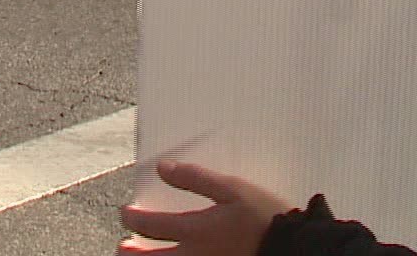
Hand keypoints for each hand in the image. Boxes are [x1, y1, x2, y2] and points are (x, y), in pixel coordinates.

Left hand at [119, 160, 291, 255]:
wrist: (293, 249)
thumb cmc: (266, 218)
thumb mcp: (233, 190)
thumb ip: (196, 178)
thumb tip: (163, 169)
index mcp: (196, 231)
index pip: (148, 226)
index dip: (131, 217)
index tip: (127, 211)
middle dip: (129, 252)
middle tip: (124, 244)